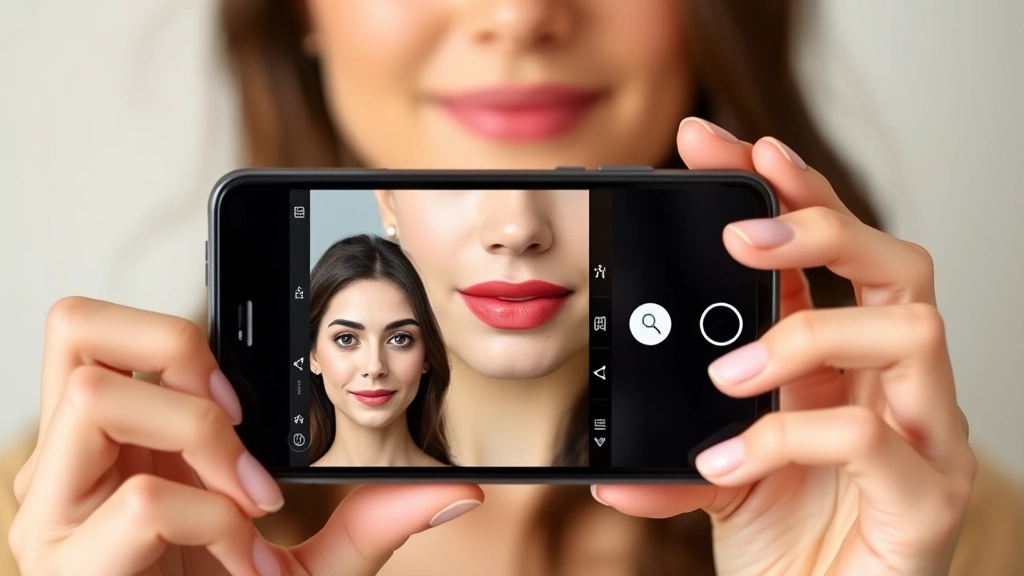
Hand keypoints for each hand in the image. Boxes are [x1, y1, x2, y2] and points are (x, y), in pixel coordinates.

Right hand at [8, 298, 482, 575]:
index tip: (255, 404)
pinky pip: (144, 501)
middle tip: (234, 420)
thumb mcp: (316, 563)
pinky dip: (218, 522)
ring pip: (94, 395)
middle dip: (175, 351)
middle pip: (78, 327)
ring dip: (200, 437)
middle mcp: (73, 469)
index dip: (183, 336)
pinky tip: (242, 559)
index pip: (106, 332)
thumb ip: (375, 516)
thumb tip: (463, 488)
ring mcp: (57, 515)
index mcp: (121, 445)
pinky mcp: (68, 566)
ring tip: (246, 498)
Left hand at [592, 118, 975, 575]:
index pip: (828, 254)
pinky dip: (786, 437)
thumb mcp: (721, 478)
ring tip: (728, 373)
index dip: (787, 190)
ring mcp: (926, 439)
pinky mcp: (928, 501)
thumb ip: (674, 454)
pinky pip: (872, 438)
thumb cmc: (791, 544)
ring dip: (805, 333)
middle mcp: (895, 389)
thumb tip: (607, 461)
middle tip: (739, 229)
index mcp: (843, 367)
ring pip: (910, 330)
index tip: (723, 145)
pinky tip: (727, 462)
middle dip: (820, 224)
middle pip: (898, 262)